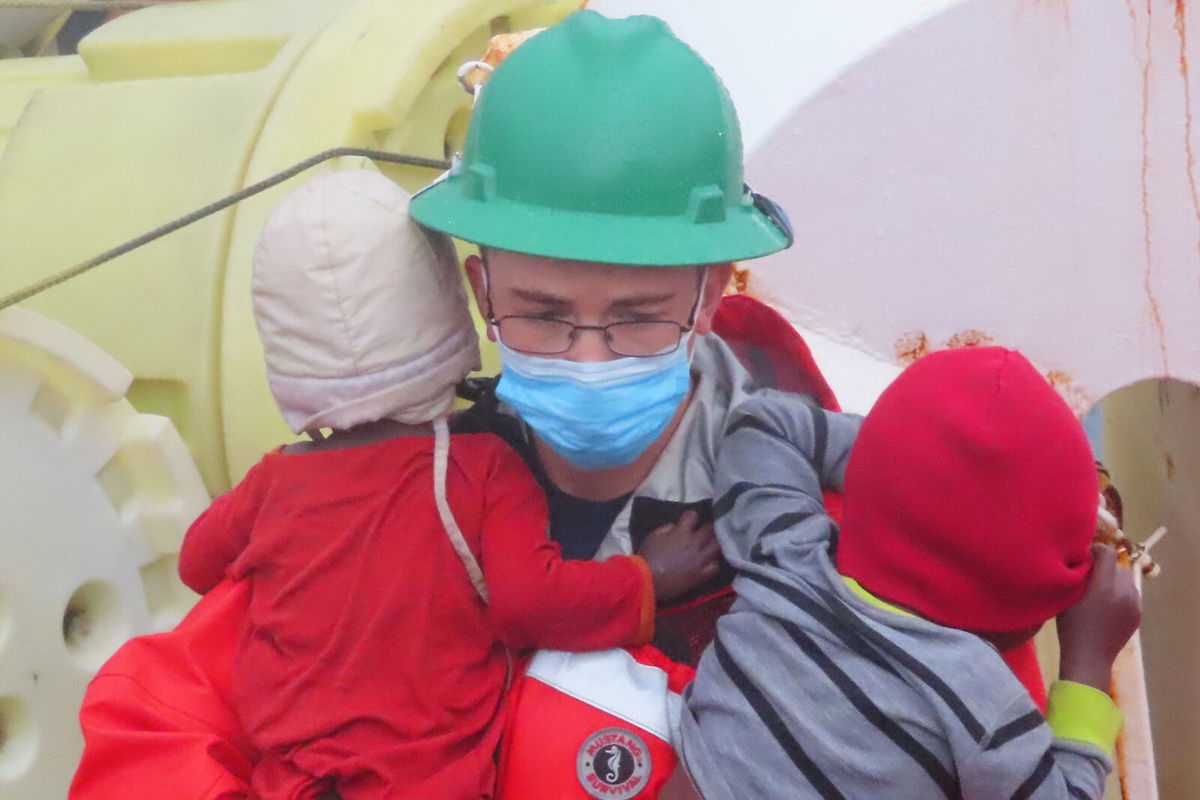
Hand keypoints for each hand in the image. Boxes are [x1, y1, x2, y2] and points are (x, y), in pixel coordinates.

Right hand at [638, 510, 721, 602]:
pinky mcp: (700, 574)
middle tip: (703, 531)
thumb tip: (676, 528)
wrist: (647, 580)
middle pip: (709, 529)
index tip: (689, 520)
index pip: (692, 516)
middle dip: (706, 528)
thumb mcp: (653, 536)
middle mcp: (693, 544)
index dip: (691, 516)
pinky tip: (708, 561)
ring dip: (713, 543)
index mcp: (681, 533)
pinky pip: (714, 566)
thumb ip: (667, 529)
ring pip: (716, 546)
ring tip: (709, 545)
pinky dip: (713, 562)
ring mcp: (699, 560)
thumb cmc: (647, 557)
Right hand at [1056, 544, 1142, 690]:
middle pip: (1118, 565)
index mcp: (1104, 587)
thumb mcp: (1068, 596)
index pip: (1107, 553)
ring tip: (1099, 590)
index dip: (1095, 550)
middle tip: (1090, 575)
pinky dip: (1120, 593)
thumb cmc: (1071, 626)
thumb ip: (1077, 575)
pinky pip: (1130, 593)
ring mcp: (1134, 604)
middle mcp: (1124, 592)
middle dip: (1105, 566)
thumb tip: (1084, 557)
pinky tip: (1107, 604)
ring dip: (1114, 579)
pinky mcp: (1138, 613)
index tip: (1085, 557)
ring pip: (1126, 579)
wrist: (1089, 657)